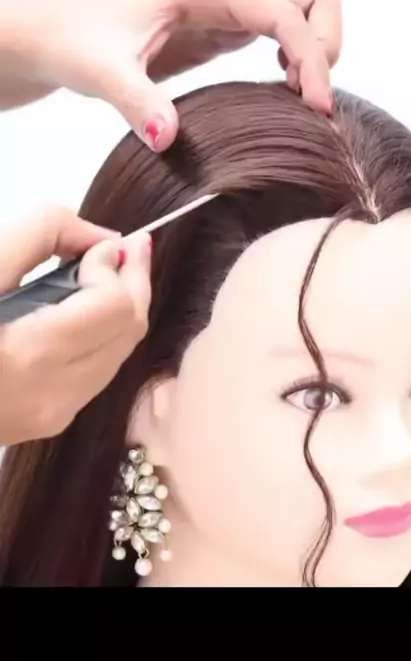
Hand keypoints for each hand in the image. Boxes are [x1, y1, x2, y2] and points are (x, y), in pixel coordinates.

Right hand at [0, 206, 151, 445]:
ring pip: (117, 358)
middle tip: (131, 248)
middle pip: (128, 334)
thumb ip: (38, 235)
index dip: (120, 269)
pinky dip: (101, 338)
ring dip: (121, 312)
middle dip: (135, 286)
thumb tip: (101, 240)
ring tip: (109, 272)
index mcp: (26, 355)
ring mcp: (49, 417)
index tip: (110, 242)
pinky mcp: (44, 424)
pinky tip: (84, 310)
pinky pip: (94, 375)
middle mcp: (49, 397)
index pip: (114, 308)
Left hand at [24, 0, 341, 150]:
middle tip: (315, 93)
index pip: (281, 9)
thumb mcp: (104, 72)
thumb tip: (167, 139)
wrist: (57, 39)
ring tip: (305, 92)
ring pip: (301, 6)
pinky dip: (298, 53)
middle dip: (326, 36)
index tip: (316, 105)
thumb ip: (138, 103)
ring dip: (317, 43)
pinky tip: (288, 87)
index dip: (310, 53)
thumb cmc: (75, 41)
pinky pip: (280, 28)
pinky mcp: (223, 26)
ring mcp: (227, 6)